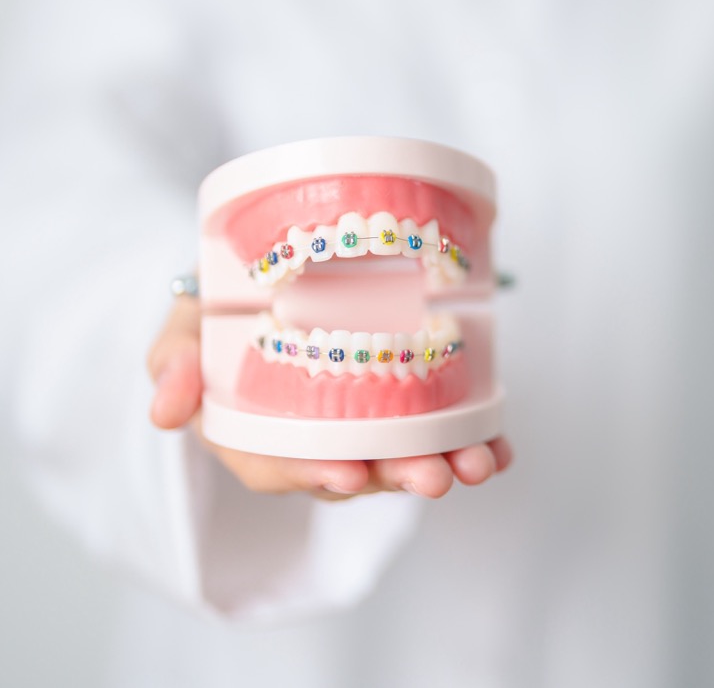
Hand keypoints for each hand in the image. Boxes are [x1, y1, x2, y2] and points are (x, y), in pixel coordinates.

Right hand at [146, 297, 511, 500]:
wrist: (263, 286)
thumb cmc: (219, 316)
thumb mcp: (184, 330)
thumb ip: (174, 361)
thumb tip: (164, 410)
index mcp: (255, 434)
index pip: (279, 465)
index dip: (312, 473)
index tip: (347, 474)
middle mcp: (313, 441)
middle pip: (354, 469)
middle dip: (396, 476)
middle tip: (432, 477)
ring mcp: (361, 429)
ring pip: (401, 456)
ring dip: (442, 464)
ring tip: (476, 464)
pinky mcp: (402, 410)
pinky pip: (438, 434)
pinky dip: (472, 444)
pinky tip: (499, 449)